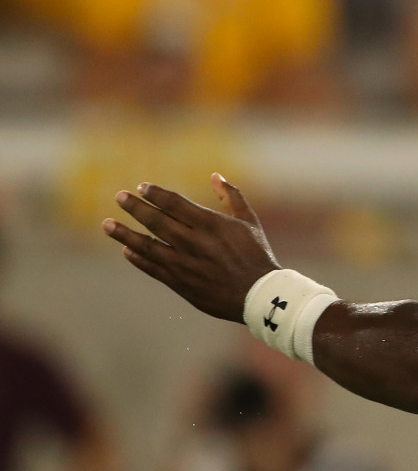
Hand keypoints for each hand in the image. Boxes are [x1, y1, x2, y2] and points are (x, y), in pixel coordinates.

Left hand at [102, 174, 279, 322]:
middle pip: (157, 221)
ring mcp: (185, 264)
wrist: (258, 294)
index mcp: (212, 224)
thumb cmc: (256, 254)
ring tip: (107, 224)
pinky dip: (137, 259)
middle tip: (119, 197)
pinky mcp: (180, 283)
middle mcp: (194, 243)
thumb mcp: (249, 221)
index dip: (156, 194)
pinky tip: (125, 250)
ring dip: (125, 234)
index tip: (141, 187)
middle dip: (135, 208)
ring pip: (147, 245)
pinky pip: (152, 268)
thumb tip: (215, 176)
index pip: (175, 203)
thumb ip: (231, 196)